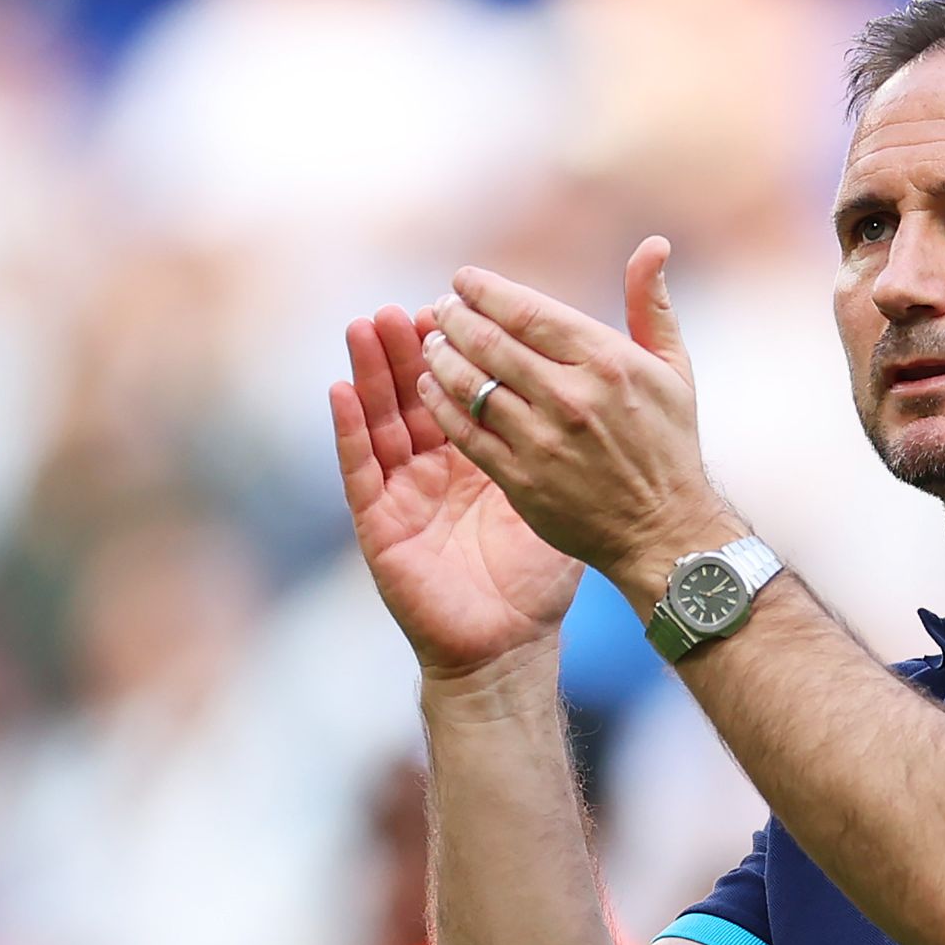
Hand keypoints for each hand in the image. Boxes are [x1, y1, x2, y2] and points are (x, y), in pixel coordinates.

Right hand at [331, 304, 583, 676]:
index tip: (462, 299)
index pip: (466, 387)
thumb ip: (573, 445)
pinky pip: (358, 470)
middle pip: (417, 393)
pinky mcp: (378, 523)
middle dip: (411, 347)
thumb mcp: (562, 498)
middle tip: (411, 303)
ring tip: (367, 323)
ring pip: (381, 419)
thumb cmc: (538, 579)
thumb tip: (606, 390)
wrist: (508, 645)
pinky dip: (347, 431)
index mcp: (481, 456)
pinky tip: (339, 391)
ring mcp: (404, 492)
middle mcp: (436, 467)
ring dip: (370, 372)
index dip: (461, 347)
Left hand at [408, 237, 739, 605]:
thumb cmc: (668, 445)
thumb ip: (651, 304)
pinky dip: (440, 403)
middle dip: (454, 317)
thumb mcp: (673, 369)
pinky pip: (465, 431)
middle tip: (440, 308)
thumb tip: (653, 244)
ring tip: (432, 342)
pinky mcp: (522, 479)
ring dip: (441, 355)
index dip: (486, 290)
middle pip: (490, 341)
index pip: (528, 311)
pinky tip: (431, 387)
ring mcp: (544, 440)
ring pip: (471, 383)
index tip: (463, 280)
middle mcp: (573, 397)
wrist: (664, 530)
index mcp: (608, 362)